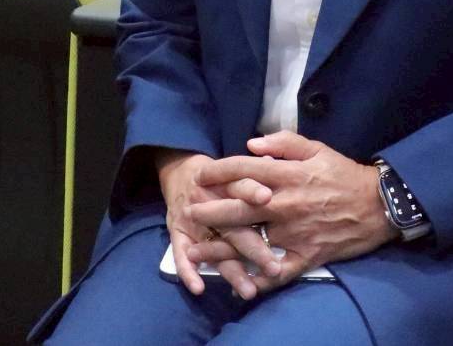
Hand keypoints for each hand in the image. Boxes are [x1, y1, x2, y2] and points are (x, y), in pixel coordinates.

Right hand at [156, 149, 281, 300]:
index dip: (251, 191)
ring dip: (231, 271)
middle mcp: (208, 203)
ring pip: (213, 249)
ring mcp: (191, 221)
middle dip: (253, 248)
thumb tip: (275, 160)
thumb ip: (256, 169)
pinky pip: (180, 255)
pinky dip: (188, 272)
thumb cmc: (218, 174)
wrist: (180, 171)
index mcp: (224, 183)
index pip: (239, 186)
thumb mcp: (234, 166)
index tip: (268, 198)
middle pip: (232, 227)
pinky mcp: (177, 234)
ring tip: (249, 291)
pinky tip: (199, 288)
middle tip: (274, 268)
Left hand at [185, 132, 396, 291]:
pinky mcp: (305, 255)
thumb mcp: (317, 149)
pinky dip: (257, 279)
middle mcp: (285, 204)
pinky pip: (277, 271)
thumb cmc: (344, 174)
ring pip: (250, 242)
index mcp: (288, 175)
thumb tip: (251, 144)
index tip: (200, 174)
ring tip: (196, 253)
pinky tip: (238, 284)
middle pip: (238, 207)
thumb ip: (284, 142)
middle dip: (209, 211)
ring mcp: (294, 232)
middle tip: (188, 214)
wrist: (378, 205)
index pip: (244, 169)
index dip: (218, 171)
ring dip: (221, 249)